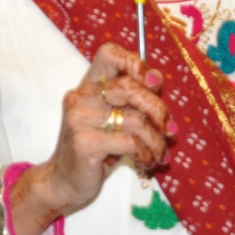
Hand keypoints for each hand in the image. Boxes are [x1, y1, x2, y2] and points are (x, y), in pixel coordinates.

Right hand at [10, 44, 169, 234]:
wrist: (65, 180)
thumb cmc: (96, 149)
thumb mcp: (114, 119)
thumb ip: (133, 99)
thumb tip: (156, 79)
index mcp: (88, 85)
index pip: (108, 53)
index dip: (134, 62)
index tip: (153, 82)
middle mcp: (81, 96)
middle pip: (131, 87)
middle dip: (159, 110)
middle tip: (169, 131)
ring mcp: (79, 118)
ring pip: (136, 120)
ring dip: (157, 141)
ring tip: (159, 154)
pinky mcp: (85, 142)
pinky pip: (130, 142)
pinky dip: (146, 154)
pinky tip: (147, 163)